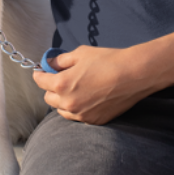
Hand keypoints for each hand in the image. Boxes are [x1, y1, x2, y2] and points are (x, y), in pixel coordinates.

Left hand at [32, 46, 150, 124]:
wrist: (133, 75)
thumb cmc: (107, 60)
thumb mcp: (81, 53)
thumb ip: (61, 60)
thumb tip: (50, 64)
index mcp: (62, 84)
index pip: (41, 81)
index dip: (40, 74)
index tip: (42, 70)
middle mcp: (68, 103)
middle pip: (49, 98)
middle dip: (51, 88)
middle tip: (61, 78)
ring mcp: (81, 115)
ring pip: (62, 110)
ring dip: (63, 100)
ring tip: (75, 89)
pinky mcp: (94, 121)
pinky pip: (78, 117)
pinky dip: (78, 109)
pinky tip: (87, 98)